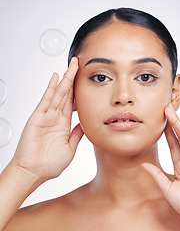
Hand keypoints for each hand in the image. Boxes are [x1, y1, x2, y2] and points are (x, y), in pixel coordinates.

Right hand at [11, 57, 83, 182]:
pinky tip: (57, 77)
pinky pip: (46, 99)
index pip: (73, 103)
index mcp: (64, 124)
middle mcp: (55, 117)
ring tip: (73, 65)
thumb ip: (77, 134)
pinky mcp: (37, 117)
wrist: (33, 173)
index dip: (80, 92)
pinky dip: (51, 88)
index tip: (87, 81)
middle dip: (74, 79)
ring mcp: (46, 116)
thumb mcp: (70, 147)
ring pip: (59, 93)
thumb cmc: (50, 164)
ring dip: (66, 79)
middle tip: (80, 64)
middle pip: (67, 94)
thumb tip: (86, 124)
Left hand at [142, 103, 179, 229]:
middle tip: (164, 109)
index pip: (172, 144)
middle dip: (171, 122)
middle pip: (178, 136)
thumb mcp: (166, 188)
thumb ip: (156, 175)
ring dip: (177, 123)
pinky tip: (178, 124)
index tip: (159, 121)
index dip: (166, 132)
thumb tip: (143, 165)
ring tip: (169, 110)